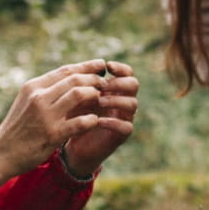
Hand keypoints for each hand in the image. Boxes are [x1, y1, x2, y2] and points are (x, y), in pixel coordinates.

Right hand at [0, 60, 128, 203]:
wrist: (0, 154)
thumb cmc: (17, 129)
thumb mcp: (27, 103)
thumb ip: (46, 92)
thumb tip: (72, 81)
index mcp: (33, 87)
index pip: (65, 70)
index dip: (86, 66)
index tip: (101, 65)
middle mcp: (39, 97)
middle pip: (74, 79)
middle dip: (94, 80)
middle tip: (106, 84)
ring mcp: (45, 115)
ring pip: (79, 95)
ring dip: (95, 96)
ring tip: (102, 100)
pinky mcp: (52, 134)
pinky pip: (79, 122)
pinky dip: (91, 119)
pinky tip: (95, 120)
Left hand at [62, 61, 139, 175]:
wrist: (74, 143)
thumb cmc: (75, 115)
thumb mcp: (76, 97)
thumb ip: (82, 83)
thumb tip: (88, 67)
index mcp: (115, 89)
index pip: (127, 73)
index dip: (120, 68)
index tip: (108, 66)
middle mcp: (123, 101)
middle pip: (134, 85)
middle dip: (119, 83)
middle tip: (103, 86)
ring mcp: (124, 118)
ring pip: (132, 104)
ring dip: (115, 100)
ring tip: (98, 101)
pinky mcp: (121, 135)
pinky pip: (127, 126)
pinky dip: (113, 122)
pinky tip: (98, 120)